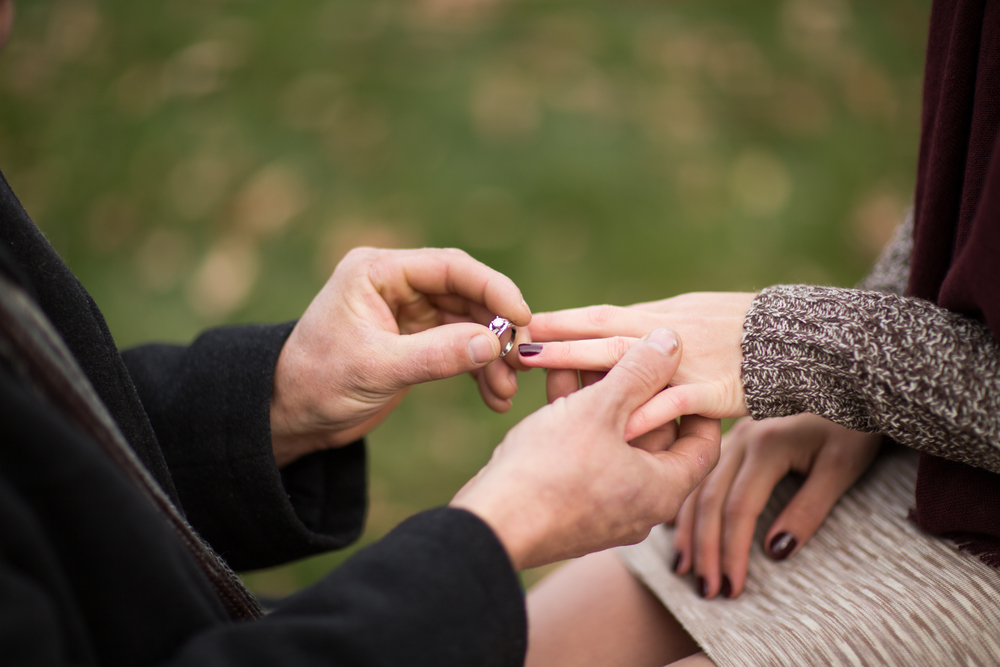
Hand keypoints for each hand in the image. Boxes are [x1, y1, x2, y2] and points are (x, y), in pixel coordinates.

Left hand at [270, 247, 530, 466]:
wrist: (290, 416)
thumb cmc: (317, 382)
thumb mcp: (376, 369)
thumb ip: (436, 355)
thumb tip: (494, 343)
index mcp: (378, 271)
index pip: (449, 267)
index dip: (492, 288)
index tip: (522, 316)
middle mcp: (397, 284)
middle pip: (467, 293)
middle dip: (497, 327)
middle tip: (521, 359)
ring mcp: (409, 312)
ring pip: (469, 323)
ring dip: (492, 355)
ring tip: (505, 390)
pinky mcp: (416, 340)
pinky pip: (460, 346)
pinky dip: (479, 369)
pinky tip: (493, 396)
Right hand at [451, 328, 720, 569]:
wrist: (490, 525)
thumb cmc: (550, 471)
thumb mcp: (599, 410)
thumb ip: (638, 371)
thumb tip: (672, 341)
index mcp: (663, 489)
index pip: (703, 442)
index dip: (695, 400)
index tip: (681, 367)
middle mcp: (641, 505)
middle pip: (654, 436)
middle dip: (635, 387)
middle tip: (621, 347)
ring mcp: (604, 509)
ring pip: (614, 441)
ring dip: (601, 397)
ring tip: (580, 354)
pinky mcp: (571, 506)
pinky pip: (587, 455)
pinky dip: (578, 420)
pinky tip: (557, 379)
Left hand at [520, 292, 755, 438]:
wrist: (797, 337)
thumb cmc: (740, 326)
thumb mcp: (689, 315)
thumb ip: (649, 328)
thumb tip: (612, 330)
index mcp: (657, 317)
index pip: (599, 317)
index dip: (560, 321)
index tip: (522, 324)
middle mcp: (666, 334)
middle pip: (602, 335)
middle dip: (557, 342)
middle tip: (515, 346)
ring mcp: (688, 363)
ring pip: (629, 362)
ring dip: (585, 366)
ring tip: (546, 375)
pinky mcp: (714, 391)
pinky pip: (675, 403)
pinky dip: (648, 413)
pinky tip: (619, 426)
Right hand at [672, 414, 880, 598]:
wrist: (853, 381)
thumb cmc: (854, 425)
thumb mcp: (843, 467)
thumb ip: (809, 509)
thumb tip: (774, 552)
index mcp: (766, 445)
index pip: (739, 508)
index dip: (732, 551)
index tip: (733, 588)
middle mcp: (741, 439)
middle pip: (710, 500)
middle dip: (705, 549)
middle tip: (706, 590)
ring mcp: (734, 436)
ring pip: (698, 487)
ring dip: (688, 530)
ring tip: (684, 568)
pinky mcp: (735, 437)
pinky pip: (701, 475)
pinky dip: (687, 504)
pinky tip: (677, 527)